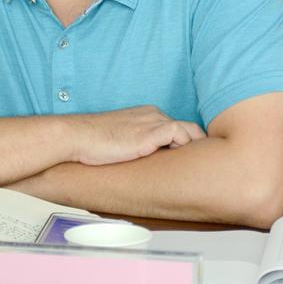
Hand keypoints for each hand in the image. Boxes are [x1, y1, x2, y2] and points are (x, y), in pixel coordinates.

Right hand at [70, 105, 206, 165]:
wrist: (78, 137)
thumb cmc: (92, 143)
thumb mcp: (119, 141)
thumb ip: (136, 145)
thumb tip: (143, 164)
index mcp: (146, 114)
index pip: (176, 126)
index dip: (185, 144)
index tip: (192, 160)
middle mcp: (152, 114)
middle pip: (188, 128)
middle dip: (197, 146)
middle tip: (205, 167)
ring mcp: (153, 122)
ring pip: (189, 132)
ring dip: (195, 150)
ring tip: (202, 168)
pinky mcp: (151, 133)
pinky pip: (181, 136)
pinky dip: (186, 148)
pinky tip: (186, 165)